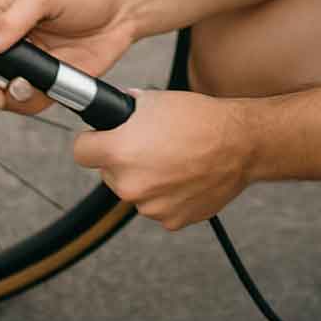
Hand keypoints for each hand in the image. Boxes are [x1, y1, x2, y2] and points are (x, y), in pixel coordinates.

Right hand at [0, 0, 134, 116]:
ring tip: (29, 87)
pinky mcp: (49, 80)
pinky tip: (47, 90)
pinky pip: (29, 102)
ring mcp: (29, 63)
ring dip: (9, 98)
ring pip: (0, 93)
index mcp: (2, 13)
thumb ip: (14, 17)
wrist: (125, 3)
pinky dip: (32, 103)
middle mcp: (11, 40)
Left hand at [75, 89, 253, 231]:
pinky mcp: (170, 220)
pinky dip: (167, 194)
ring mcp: (150, 207)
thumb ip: (125, 111)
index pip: (81, 151)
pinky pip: (158, 206)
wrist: (239, 142)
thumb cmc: (199, 118)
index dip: (92, 141)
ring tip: (174, 158)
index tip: (101, 139)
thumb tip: (111, 111)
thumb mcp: (154, 100)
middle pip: (109, 173)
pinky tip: (185, 176)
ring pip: (135, 190)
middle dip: (124, 159)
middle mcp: (130, 184)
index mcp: (120, 151)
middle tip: (151, 144)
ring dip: (147, 178)